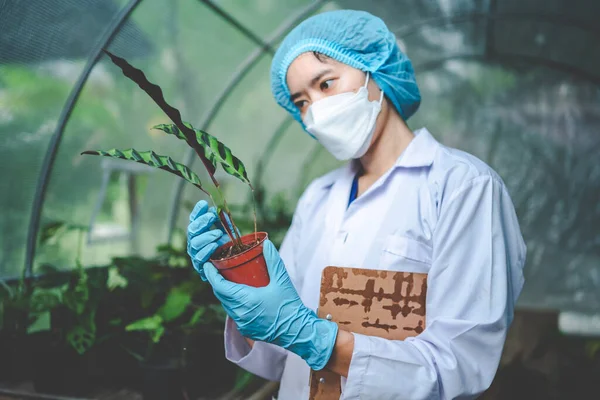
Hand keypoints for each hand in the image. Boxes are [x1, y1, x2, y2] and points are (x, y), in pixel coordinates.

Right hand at [187, 200, 228, 280]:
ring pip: (194, 244)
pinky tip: (214, 245)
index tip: (204, 204)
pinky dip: (207, 250)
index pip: (194, 219)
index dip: (197, 211)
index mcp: (200, 230)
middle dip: (202, 222)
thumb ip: (222, 220)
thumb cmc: (229, 244)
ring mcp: (196, 253)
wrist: (234, 264)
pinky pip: (200, 258)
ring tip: (218, 233)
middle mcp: (195, 241)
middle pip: (192, 230)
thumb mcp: (228, 229)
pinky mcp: (200, 266)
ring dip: (206, 236)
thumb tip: (218, 209)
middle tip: (212, 217)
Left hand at [203, 240, 338, 369]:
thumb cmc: (289, 306)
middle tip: (219, 270)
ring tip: (229, 282)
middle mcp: (239, 313)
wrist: (297, 331)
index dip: (211, 275)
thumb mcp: (282, 280)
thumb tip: (266, 245)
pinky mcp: (246, 329)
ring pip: (227, 306)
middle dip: (217, 282)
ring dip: (226, 294)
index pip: (220, 286)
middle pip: (221, 295)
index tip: (208, 265)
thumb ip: (273, 261)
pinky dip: (234, 305)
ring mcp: (242, 323)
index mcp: (245, 300)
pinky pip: (234, 314)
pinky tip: (241, 298)